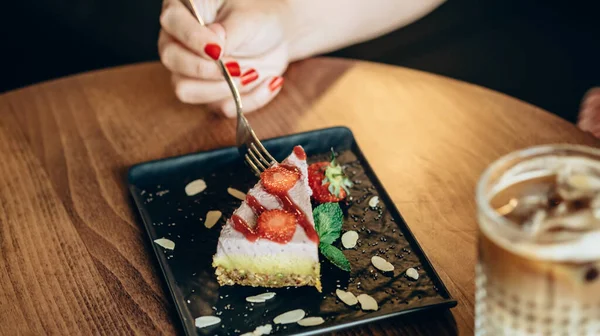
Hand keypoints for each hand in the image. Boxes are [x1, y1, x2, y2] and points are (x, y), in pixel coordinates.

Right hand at [158, 0, 288, 116]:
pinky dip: (248, 99)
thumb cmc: (259, 16)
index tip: (219, 48)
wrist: (277, 36)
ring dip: (223, 88)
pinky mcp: (211, 94)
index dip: (193, 39)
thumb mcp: (249, 18)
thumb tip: (213, 47)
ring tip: (254, 73)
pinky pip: (220, 107)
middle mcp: (179, 42)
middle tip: (236, 66)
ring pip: (186, 90)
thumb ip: (229, 31)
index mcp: (183, 10)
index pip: (172, 21)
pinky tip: (267, 82)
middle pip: (172, 59)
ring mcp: (191, 72)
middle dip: (206, 69)